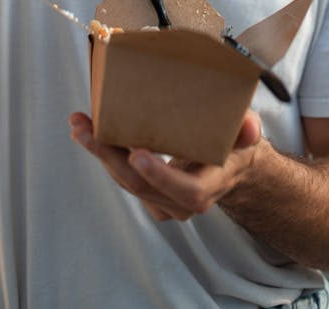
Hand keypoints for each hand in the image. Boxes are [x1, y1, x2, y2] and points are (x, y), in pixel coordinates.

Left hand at [69, 110, 262, 220]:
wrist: (229, 166)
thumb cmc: (235, 145)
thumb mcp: (246, 134)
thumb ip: (248, 130)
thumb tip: (249, 126)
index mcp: (209, 186)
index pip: (186, 191)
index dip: (161, 176)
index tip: (138, 153)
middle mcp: (183, 202)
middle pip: (142, 187)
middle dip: (111, 158)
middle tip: (88, 131)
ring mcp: (164, 202)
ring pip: (127, 182)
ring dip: (100, 154)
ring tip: (79, 125)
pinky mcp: (149, 194)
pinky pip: (123, 178)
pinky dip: (104, 155)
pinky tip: (88, 132)